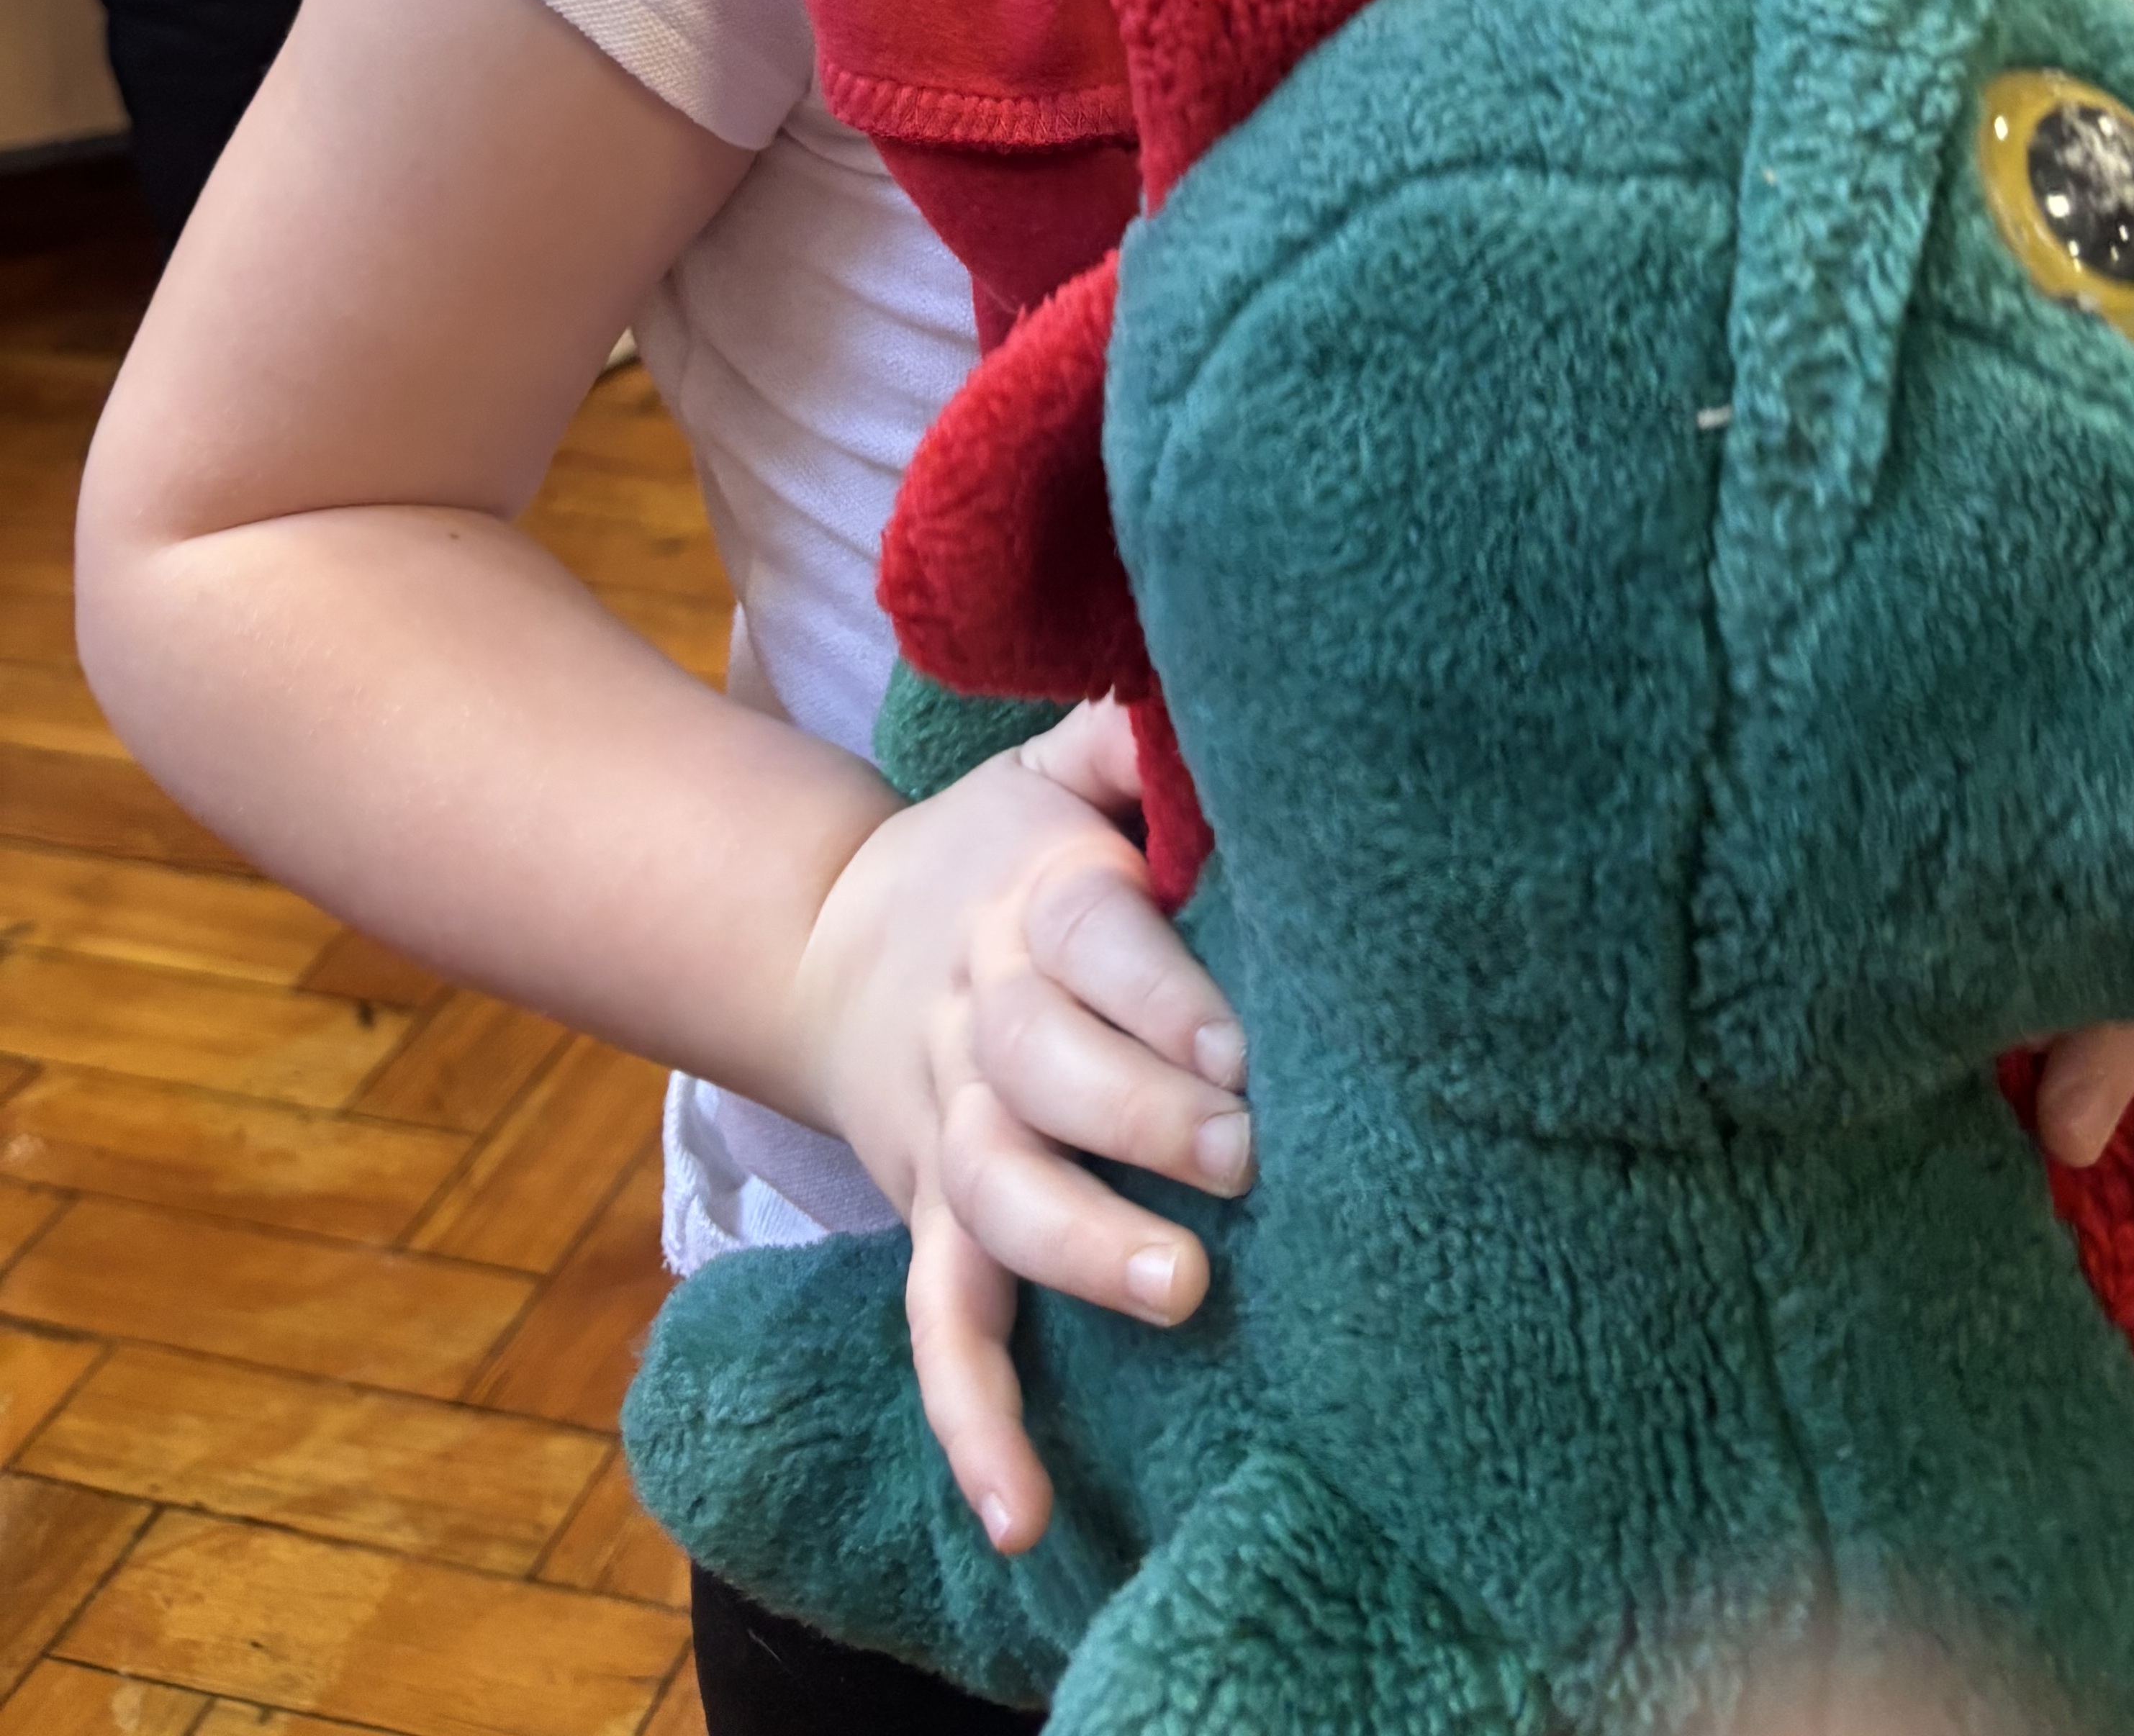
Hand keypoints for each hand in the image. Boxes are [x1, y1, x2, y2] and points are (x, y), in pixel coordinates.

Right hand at [787, 698, 1249, 1554]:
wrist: (833, 936)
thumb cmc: (1008, 852)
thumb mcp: (1057, 766)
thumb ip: (1133, 731)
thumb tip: (1226, 674)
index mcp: (1032, 903)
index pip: (1097, 944)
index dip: (1164, 995)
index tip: (1244, 1043)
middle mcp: (981, 1021)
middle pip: (1047, 1071)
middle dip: (1144, 1118)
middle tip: (1246, 1157)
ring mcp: (947, 1132)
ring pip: (998, 1200)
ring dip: (1082, 1250)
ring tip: (1182, 1294)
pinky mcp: (929, 1219)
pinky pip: (939, 1328)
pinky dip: (973, 1423)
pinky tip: (1024, 1513)